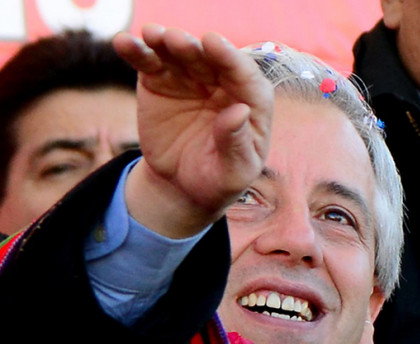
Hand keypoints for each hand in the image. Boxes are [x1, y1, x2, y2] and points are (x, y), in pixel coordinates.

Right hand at [113, 25, 272, 238]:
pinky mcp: (159, 81)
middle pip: (210, 59)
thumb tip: (239, 111)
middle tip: (176, 40)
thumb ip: (236, 143)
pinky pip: (148, 62)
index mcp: (251, 103)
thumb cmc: (219, 179)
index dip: (230, 59)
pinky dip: (136, 51)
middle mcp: (223, 84)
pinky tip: (123, 42)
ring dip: (165, 42)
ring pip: (179, 54)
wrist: (183, 186)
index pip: (245, 76)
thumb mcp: (234, 171)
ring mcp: (190, 79)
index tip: (213, 43)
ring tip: (153, 35)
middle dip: (194, 48)